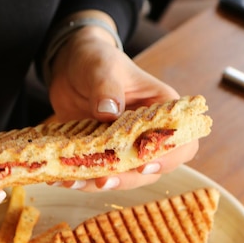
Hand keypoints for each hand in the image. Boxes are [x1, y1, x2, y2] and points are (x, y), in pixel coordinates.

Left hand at [47, 13, 198, 190]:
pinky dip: (80, 179)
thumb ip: (107, 86)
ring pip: (122, 176)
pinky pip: (96, 173)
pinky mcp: (100, 154)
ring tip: (73, 181)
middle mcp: (147, 133)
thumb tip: (109, 111)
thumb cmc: (96, 59)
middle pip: (151, 168)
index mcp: (162, 110)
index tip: (144, 164)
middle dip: (127, 179)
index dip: (168, 157)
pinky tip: (62, 179)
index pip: (181, 140)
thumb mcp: (102, 66)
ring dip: (99, 183)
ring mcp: (123, 147)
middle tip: (103, 181)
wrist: (69, 66)